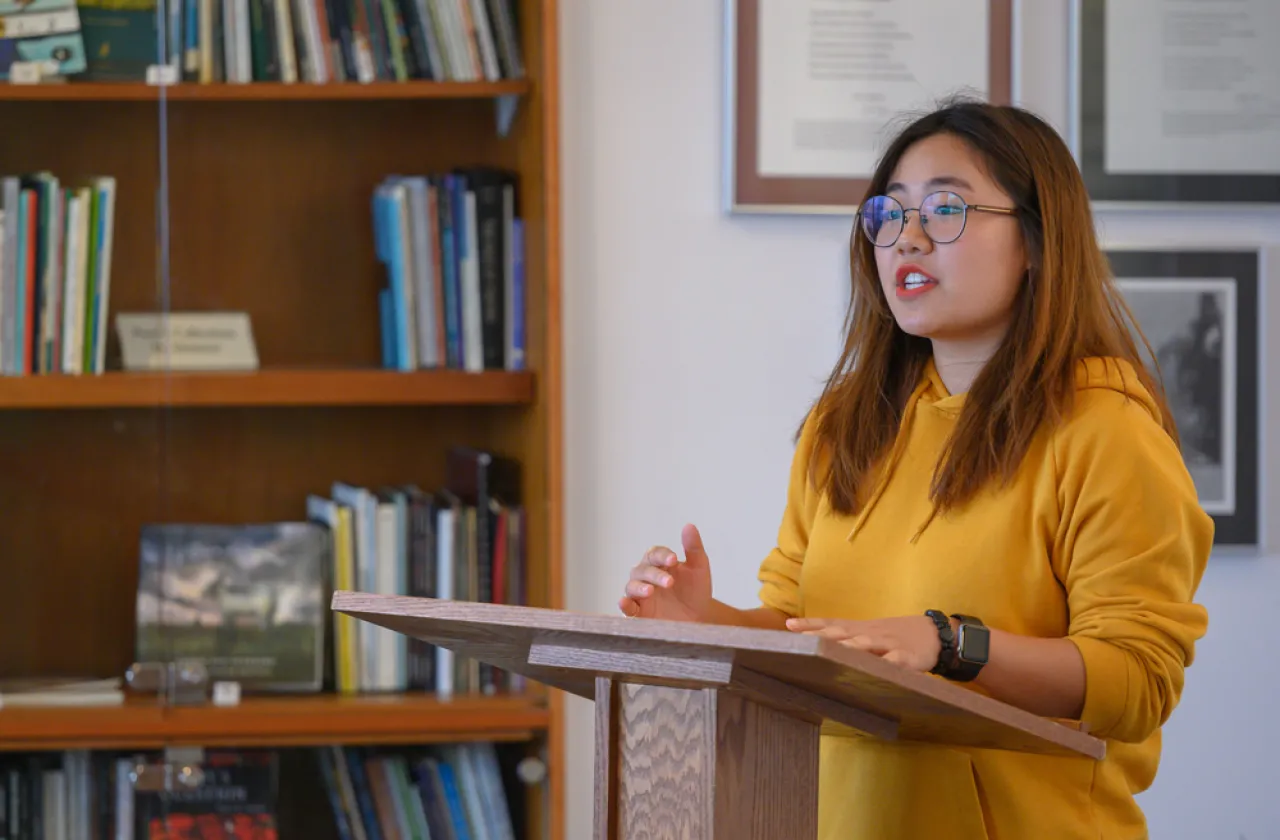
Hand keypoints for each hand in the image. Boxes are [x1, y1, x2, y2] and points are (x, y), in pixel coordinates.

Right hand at [618, 523, 713, 621]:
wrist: (698, 619)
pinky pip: (627, 607)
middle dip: (655, 574)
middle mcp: (647, 577)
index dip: (662, 555)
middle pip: (643, 569)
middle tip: (670, 582)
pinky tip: (625, 602)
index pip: (655, 553)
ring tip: (650, 591)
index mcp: (660, 563)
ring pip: (631, 585)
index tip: (674, 559)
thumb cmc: (696, 592)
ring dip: (639, 586)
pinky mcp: (638, 613)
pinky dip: (624, 604)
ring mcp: (641, 595)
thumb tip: (689, 526)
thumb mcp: (699, 569)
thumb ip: (694, 548)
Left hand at [786, 615, 943, 671]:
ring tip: (832, 650)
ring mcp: (888, 644)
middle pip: (843, 632)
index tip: (788, 625)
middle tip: (801, 639)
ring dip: (849, 647)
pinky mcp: (907, 658)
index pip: (830, 623)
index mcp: (859, 629)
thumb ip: (845, 637)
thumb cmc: (893, 636)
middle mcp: (870, 633)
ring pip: (866, 644)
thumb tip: (814, 642)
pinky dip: (887, 664)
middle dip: (821, 635)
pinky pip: (896, 661)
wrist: (934, 634)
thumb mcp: (868, 633)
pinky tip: (878, 669)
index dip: (810, 624)